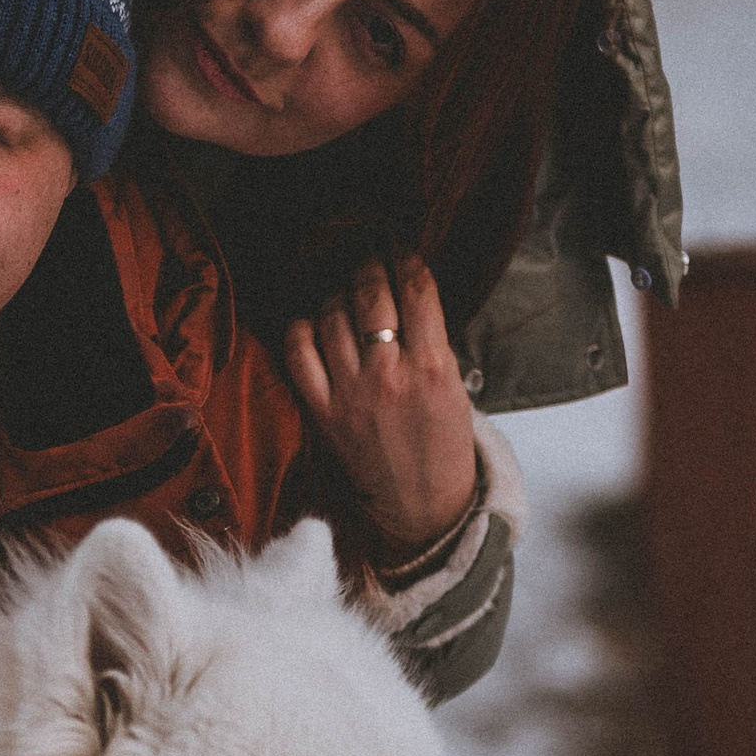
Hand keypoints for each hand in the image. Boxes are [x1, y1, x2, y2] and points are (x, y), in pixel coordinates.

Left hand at [284, 249, 478, 565]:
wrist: (423, 508)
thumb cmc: (445, 448)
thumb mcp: (456, 388)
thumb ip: (431, 340)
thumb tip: (405, 291)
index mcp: (433, 367)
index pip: (415, 289)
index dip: (405, 256)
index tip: (399, 247)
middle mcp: (389, 376)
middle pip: (371, 294)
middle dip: (369, 265)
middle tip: (369, 258)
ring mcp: (351, 394)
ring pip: (332, 316)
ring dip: (338, 293)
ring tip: (345, 290)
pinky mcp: (323, 413)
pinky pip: (299, 353)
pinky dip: (302, 327)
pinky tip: (313, 321)